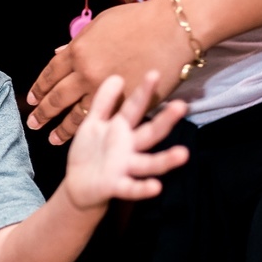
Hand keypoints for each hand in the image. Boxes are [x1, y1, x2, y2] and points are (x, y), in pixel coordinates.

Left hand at [26, 0, 194, 144]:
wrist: (173, 29)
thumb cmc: (138, 20)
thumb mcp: (100, 25)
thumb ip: (77, 42)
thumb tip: (58, 53)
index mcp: (77, 52)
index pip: (49, 75)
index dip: (39, 89)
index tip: (32, 99)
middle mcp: (86, 73)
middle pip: (57, 99)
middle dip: (43, 113)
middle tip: (33, 123)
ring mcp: (107, 92)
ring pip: (77, 116)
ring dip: (63, 129)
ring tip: (53, 139)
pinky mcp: (127, 104)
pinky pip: (105, 121)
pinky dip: (92, 131)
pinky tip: (85, 138)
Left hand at [60, 70, 188, 210]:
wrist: (78, 185)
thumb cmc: (90, 150)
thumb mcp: (94, 123)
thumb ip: (104, 102)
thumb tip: (117, 76)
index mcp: (121, 129)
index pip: (135, 108)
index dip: (143, 92)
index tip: (154, 73)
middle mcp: (129, 148)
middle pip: (151, 133)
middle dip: (165, 120)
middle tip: (182, 105)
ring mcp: (126, 168)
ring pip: (150, 163)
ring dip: (166, 160)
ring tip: (183, 153)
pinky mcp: (117, 186)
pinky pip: (132, 188)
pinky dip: (143, 188)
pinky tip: (156, 187)